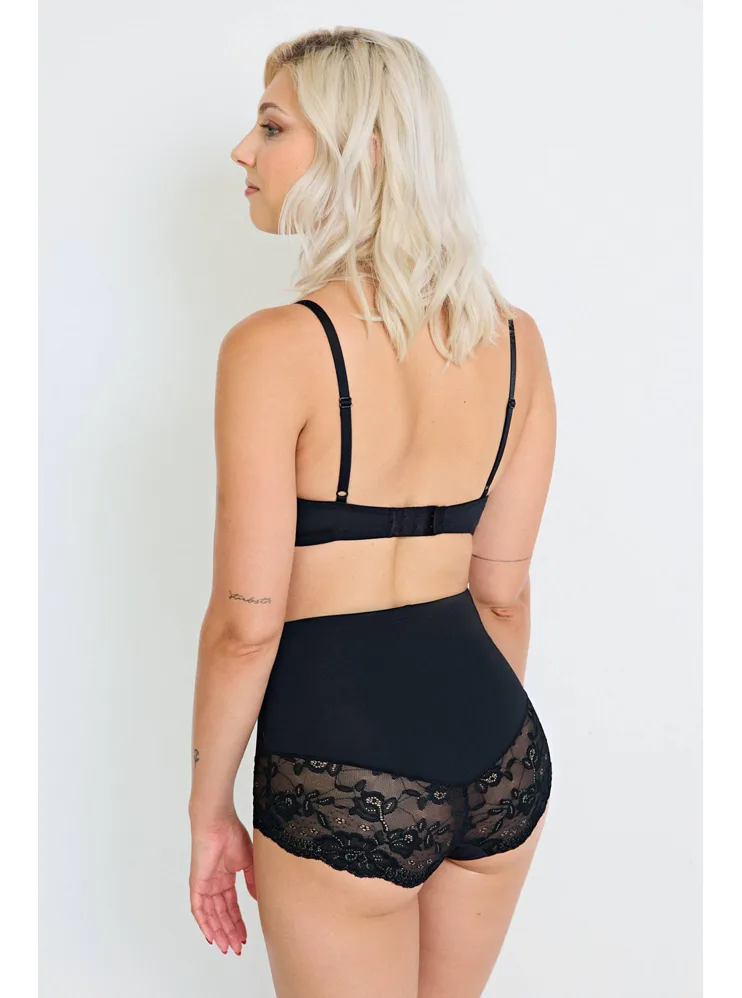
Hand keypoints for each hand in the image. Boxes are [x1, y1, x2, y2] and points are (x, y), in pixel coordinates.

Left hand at [189, 813, 256, 954]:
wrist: (217, 823)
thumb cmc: (232, 834)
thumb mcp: (248, 862)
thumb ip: (252, 881)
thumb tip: (257, 900)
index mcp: (225, 878)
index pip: (232, 906)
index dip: (238, 922)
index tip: (245, 936)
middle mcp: (214, 884)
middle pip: (221, 915)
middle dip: (229, 932)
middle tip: (237, 948)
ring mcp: (204, 885)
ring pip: (211, 916)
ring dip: (219, 932)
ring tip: (228, 947)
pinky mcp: (196, 885)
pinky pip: (198, 909)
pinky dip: (204, 923)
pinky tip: (211, 935)